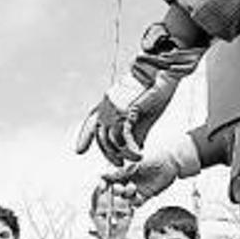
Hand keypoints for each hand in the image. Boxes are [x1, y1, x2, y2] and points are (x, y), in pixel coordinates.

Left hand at [75, 47, 203, 164]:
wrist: (161, 74)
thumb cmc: (154, 91)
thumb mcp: (142, 116)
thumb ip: (135, 131)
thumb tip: (134, 148)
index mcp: (108, 104)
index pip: (90, 122)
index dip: (84, 137)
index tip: (79, 150)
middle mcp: (106, 106)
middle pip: (100, 136)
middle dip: (108, 154)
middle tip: (119, 164)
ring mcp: (112, 109)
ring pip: (109, 140)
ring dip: (121, 154)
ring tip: (133, 160)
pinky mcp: (122, 113)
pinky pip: (121, 138)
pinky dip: (130, 150)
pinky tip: (138, 154)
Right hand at [101, 151, 180, 206]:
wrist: (172, 161)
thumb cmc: (154, 157)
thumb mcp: (134, 164)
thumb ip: (118, 172)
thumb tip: (101, 175)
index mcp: (122, 170)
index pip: (108, 178)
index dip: (103, 184)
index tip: (102, 188)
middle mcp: (127, 180)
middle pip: (115, 189)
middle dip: (115, 191)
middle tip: (118, 188)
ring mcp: (136, 188)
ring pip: (124, 197)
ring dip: (126, 195)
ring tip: (132, 188)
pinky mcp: (145, 196)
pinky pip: (136, 203)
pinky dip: (135, 202)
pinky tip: (138, 198)